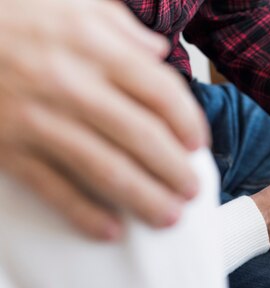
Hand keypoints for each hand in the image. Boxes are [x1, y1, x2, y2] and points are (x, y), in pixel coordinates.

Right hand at [0, 0, 208, 239]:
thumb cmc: (10, 16)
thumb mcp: (68, 3)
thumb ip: (119, 26)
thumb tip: (159, 52)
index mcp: (92, 44)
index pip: (160, 90)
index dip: (188, 123)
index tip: (198, 144)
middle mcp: (70, 83)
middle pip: (142, 137)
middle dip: (175, 170)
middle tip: (193, 190)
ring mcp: (37, 120)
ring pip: (106, 169)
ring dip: (145, 198)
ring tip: (170, 217)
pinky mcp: (8, 149)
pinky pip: (54, 188)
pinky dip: (84, 214)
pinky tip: (111, 231)